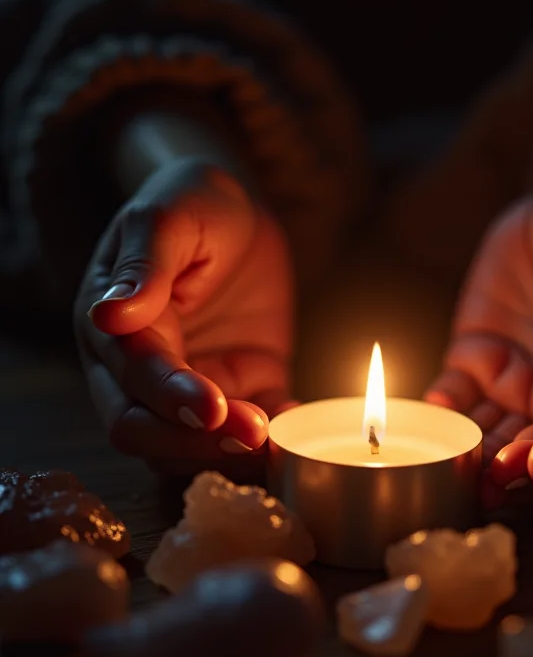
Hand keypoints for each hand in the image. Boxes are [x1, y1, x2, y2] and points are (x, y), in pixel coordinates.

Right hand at [74, 159, 292, 473]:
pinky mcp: (243, 386)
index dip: (170, 398)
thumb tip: (110, 315)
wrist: (237, 212)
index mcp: (116, 329)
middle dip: (197, 442)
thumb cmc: (194, 203)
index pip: (134, 379)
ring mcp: (197, 383)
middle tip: (253, 434)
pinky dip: (273, 439)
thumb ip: (144, 266)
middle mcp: (145, 370)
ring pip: (194, 445)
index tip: (213, 406)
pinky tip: (299, 426)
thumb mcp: (171, 219)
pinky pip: (255, 424)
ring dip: (233, 453)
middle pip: (148, 432)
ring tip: (280, 443)